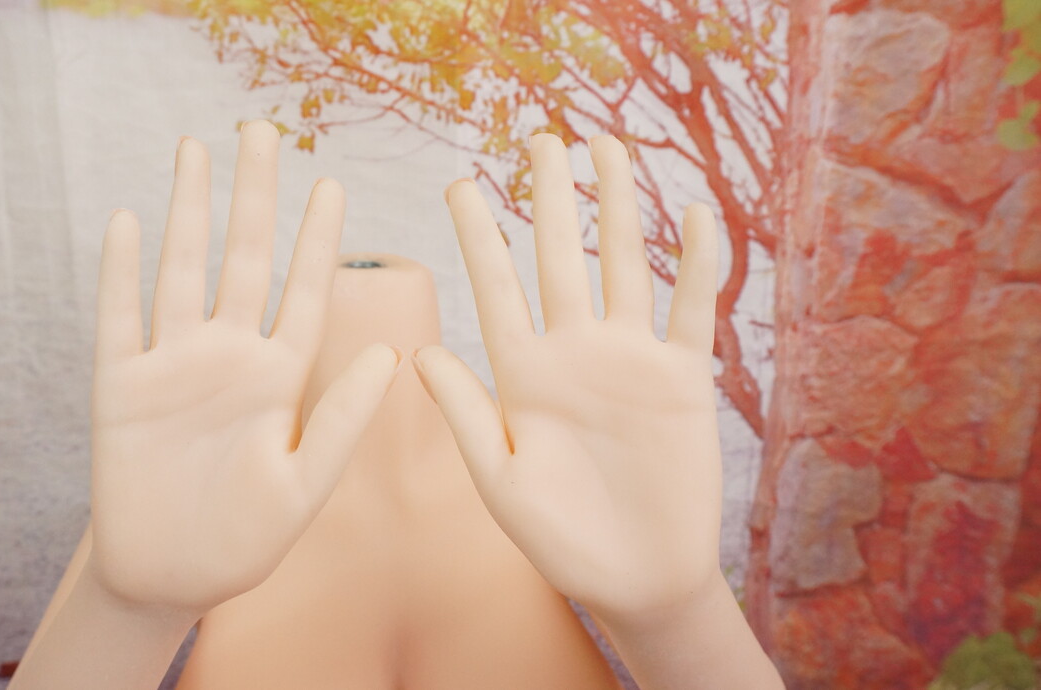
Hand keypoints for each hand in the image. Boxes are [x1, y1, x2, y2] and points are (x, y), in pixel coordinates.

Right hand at [87, 121, 400, 616]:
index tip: (332, 185)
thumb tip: (391, 359)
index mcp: (281, 379)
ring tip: (197, 149)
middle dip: (252, 196)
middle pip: (242, 261)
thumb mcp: (304, 486)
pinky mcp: (121, 387)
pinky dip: (121, 271)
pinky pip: (119, 318)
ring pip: (182, 271)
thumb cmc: (245, 542)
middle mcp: (230, 359)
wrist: (167, 579)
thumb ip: (342, 422)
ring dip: (188, 210)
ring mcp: (173, 367)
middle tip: (262, 130)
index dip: (317, 241)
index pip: (305, 293)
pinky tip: (128, 220)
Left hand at [412, 132, 723, 621]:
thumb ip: (468, 416)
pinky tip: (692, 212)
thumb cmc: (560, 544)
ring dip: (618, 209)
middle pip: (558, 260)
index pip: (496, 290)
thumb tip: (420, 354)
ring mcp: (629, 361)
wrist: (639, 579)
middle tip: (540, 140)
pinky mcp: (682, 379)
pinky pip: (692, 308)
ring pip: (623, 267)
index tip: (458, 184)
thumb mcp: (500, 482)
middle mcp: (573, 355)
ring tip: (607, 149)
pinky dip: (696, 263)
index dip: (478, 237)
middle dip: (549, 200)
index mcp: (521, 376)